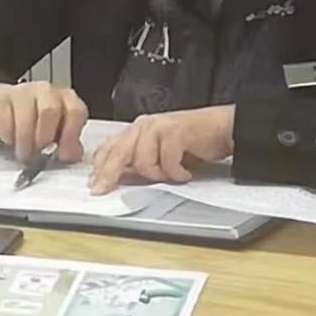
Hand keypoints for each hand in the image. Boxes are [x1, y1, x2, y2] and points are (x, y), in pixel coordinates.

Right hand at [0, 82, 87, 163]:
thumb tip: (73, 153)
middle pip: (50, 111)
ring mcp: (23, 92)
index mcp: (66, 98)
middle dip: (44, 138)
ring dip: (25, 142)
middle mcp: (47, 91)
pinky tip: (11, 140)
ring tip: (25, 154)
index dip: (70, 135)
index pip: (76, 111)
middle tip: (39, 154)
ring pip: (27, 118)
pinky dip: (9, 137)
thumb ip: (67, 143)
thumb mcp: (56, 132)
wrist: (3, 107)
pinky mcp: (2, 98)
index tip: (63, 155)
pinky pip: (6, 120)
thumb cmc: (35, 122)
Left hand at [89, 106, 235, 194]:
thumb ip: (139, 161)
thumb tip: (118, 178)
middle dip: (109, 174)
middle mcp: (145, 126)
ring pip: (142, 160)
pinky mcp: (176, 131)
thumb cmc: (192, 142)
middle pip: (118, 152)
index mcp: (138, 130)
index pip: (111, 147)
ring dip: (158, 174)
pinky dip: (177, 172)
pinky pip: (167, 161)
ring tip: (173, 173)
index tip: (94, 186)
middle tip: (102, 189)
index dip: (100, 168)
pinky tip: (186, 172)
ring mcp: (159, 127)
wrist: (221, 129)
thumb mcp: (159, 154)